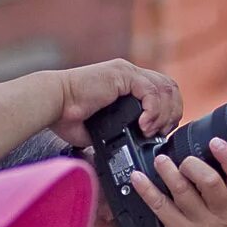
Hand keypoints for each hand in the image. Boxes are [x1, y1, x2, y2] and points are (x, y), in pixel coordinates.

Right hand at [51, 59, 182, 145]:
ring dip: (163, 114)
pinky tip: (143, 126)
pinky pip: (151, 92)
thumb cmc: (69, 117)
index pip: (164, 91)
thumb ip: (121, 134)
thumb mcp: (104, 128)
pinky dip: (153, 112)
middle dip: (173, 113)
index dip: (170, 112)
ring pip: (164, 89)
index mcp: (128, 83)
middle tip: (162, 133)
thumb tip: (130, 153)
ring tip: (151, 132)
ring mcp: (127, 72)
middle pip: (170, 87)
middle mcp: (130, 74)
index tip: (162, 133)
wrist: (52, 105)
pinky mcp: (122, 75)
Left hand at [130, 138, 226, 226]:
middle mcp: (223, 215)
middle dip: (192, 164)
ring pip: (182, 190)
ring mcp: (200, 225)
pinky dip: (147, 189)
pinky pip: (160, 206)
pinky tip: (138, 178)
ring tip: (160, 160)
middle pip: (209, 180)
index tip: (215, 142)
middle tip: (183, 160)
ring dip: (168, 170)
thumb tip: (211, 165)